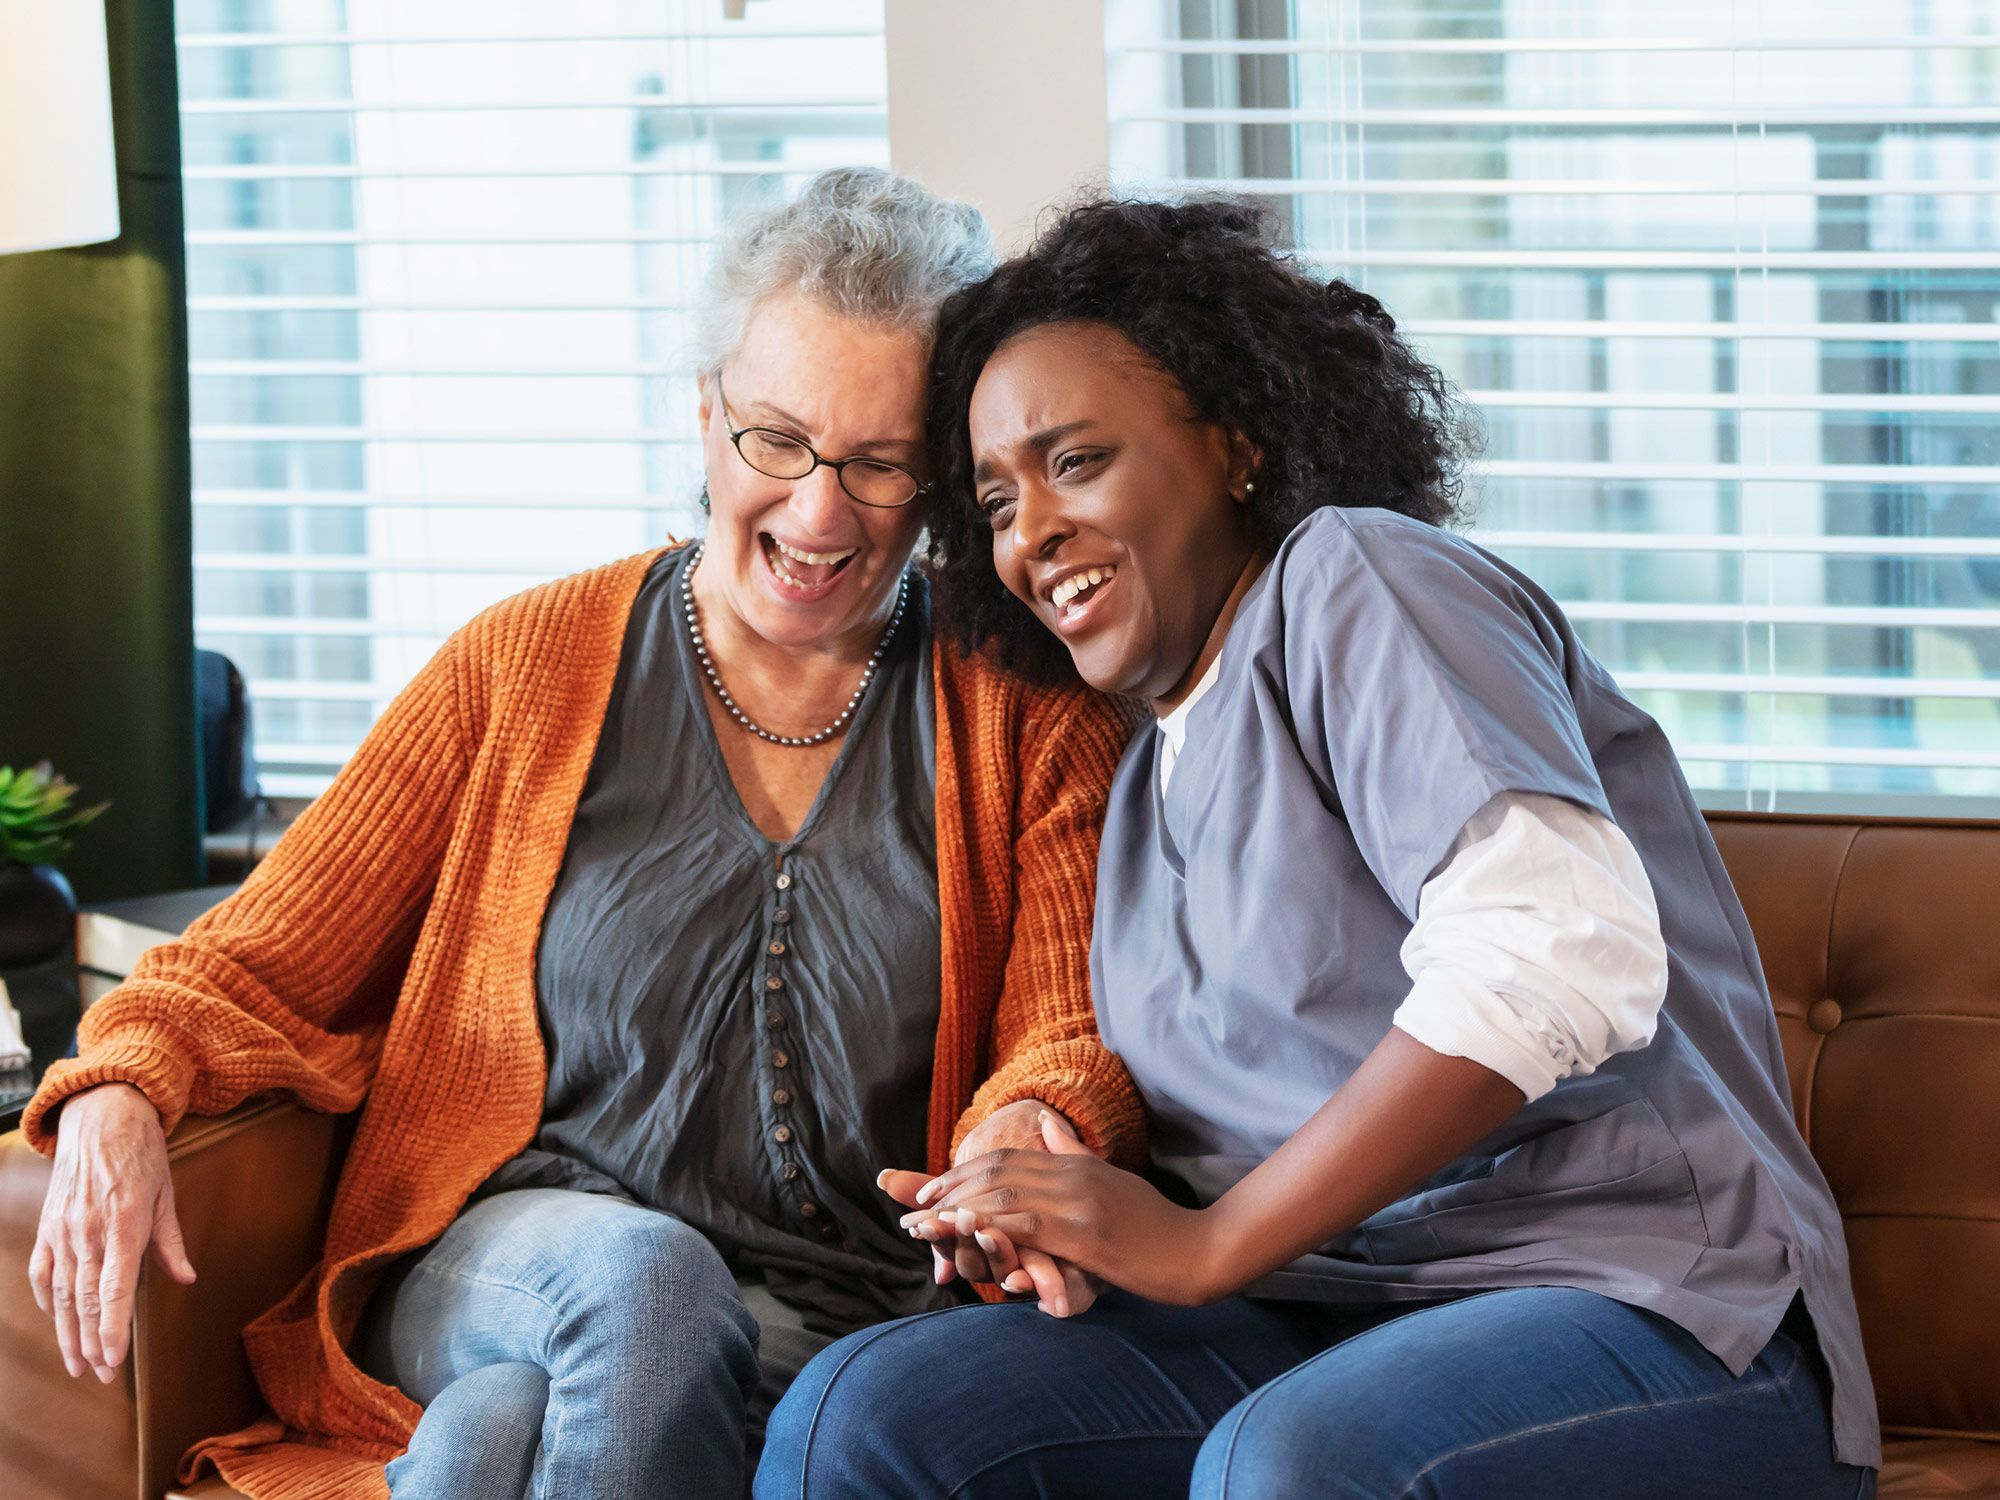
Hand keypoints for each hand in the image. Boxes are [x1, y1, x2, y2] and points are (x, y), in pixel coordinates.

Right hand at [29, 1083, 196, 1380]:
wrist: (102, 1118)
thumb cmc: (142, 1155)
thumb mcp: (166, 1195)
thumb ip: (171, 1242)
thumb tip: (186, 1279)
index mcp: (123, 1225)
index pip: (113, 1290)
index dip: (112, 1329)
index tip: (113, 1360)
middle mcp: (88, 1232)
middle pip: (85, 1301)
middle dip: (92, 1343)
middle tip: (100, 1376)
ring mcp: (63, 1230)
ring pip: (61, 1294)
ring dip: (68, 1332)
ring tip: (76, 1364)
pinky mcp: (48, 1226)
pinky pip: (43, 1272)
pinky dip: (48, 1300)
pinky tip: (57, 1321)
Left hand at [900, 1112, 1216, 1306]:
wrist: (1197, 1250)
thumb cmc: (1156, 1224)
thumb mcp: (1110, 1180)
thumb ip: (1073, 1152)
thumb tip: (1044, 1121)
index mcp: (1074, 1163)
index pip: (1005, 1158)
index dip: (962, 1171)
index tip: (929, 1189)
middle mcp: (1070, 1174)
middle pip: (995, 1171)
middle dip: (948, 1188)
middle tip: (913, 1207)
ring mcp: (1077, 1200)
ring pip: (1002, 1194)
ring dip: (955, 1209)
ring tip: (923, 1226)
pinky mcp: (1083, 1232)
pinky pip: (1025, 1225)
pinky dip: (987, 1227)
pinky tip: (963, 1236)